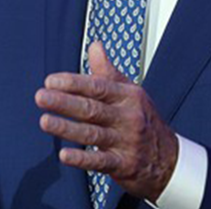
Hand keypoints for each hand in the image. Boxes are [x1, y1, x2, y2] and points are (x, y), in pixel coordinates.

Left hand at [35, 41, 178, 201]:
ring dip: (67, 128)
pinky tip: (64, 155)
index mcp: (128, 96)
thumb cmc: (143, 121)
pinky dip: (82, 158)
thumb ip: (107, 71)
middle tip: (41, 97)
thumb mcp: (130, 93)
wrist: (169, 160)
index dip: (73, 83)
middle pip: (92, 108)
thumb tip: (94, 45)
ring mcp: (126, 141)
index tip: (50, 81)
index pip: (98, 86)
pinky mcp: (124, 164)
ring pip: (93, 133)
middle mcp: (128, 117)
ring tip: (45, 121)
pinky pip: (100, 161)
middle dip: (64, 102)